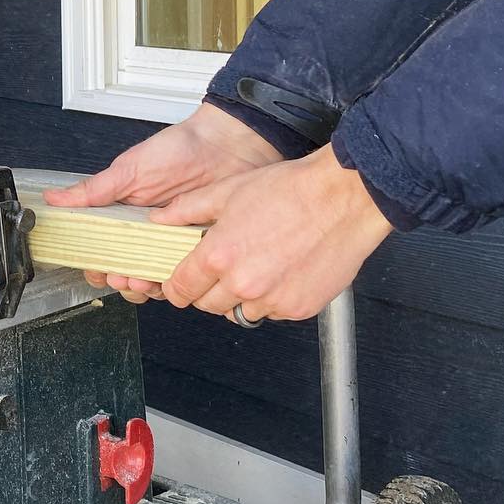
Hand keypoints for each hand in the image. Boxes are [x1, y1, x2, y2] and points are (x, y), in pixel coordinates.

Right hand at [42, 104, 283, 299]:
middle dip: (121, 280)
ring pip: (153, 277)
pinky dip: (176, 280)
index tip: (96, 269)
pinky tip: (172, 276)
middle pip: (125, 270)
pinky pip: (184, 272)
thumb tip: (55, 198)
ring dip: (145, 285)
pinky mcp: (196, 246)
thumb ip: (94, 190)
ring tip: (145, 279)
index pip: (102, 249)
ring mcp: (171, 241)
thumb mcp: (129, 170)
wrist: (226, 145)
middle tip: (123, 276)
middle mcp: (145, 232)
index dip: (96, 265)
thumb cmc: (178, 149)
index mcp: (123, 215)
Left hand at [149, 146, 391, 322]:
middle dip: (207, 290)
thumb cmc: (292, 190)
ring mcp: (272, 300)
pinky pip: (274, 313)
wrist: (343, 198)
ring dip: (241, 297)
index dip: (176, 287)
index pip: (181, 289)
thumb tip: (160, 220)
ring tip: (256, 266)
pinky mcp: (298, 308)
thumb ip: (187, 210)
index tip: (179, 284)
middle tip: (221, 269)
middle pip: (208, 305)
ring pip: (241, 312)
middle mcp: (243, 284)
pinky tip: (281, 271)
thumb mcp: (228, 191)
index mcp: (219, 256)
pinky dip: (272, 299)